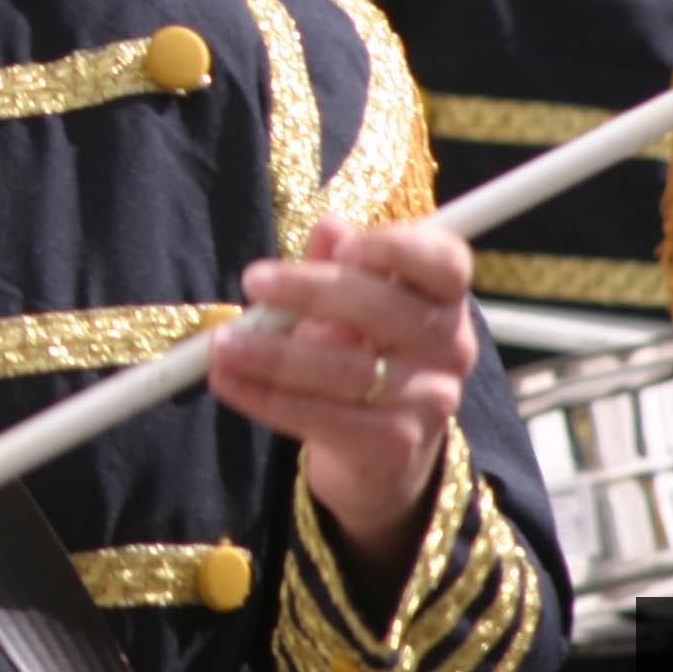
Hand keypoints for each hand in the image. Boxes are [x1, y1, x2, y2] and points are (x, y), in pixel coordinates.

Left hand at [210, 215, 476, 605]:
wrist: (375, 445)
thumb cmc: (355, 349)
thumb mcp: (345, 302)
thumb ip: (336, 264)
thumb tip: (328, 226)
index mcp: (443, 298)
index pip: (445, 262)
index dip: (398, 249)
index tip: (343, 247)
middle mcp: (450, 347)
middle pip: (385, 310)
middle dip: (311, 292)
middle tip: (252, 281)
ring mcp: (429, 399)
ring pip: (350, 371)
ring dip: (275, 354)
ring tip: (222, 344)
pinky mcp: (396, 444)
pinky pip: (325, 418)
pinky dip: (267, 398)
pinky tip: (226, 381)